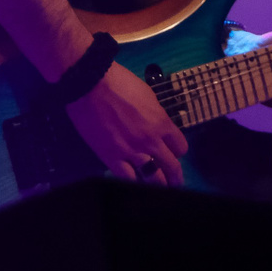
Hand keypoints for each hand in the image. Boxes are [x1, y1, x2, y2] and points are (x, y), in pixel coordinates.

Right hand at [66, 62, 190, 184]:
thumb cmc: (119, 82)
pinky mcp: (111, 158)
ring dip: (158, 184)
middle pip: (171, 167)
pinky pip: (128, 179)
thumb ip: (156, 115)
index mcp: (162, 123)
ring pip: (152, 178)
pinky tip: (135, 183)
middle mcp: (151, 141)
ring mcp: (132, 152)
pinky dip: (133, 183)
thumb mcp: (148, 95)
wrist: (91, 83)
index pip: (181, 146)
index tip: (174, 153)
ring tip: (158, 188)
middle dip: (175, 177)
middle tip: (174, 182)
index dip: (178, 151)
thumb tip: (159, 126)